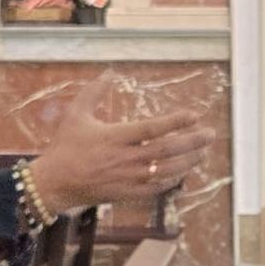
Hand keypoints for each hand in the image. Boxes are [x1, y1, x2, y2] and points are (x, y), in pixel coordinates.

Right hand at [29, 98, 210, 214]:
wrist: (54, 182)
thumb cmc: (65, 146)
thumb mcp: (75, 114)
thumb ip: (93, 92)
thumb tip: (108, 72)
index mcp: (115, 137)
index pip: (151, 128)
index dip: (175, 122)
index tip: (193, 115)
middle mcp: (125, 158)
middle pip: (166, 150)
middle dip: (192, 142)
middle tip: (210, 134)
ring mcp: (127, 177)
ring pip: (165, 170)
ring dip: (188, 161)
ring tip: (203, 153)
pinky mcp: (126, 193)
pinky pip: (155, 189)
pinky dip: (171, 181)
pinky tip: (182, 173)